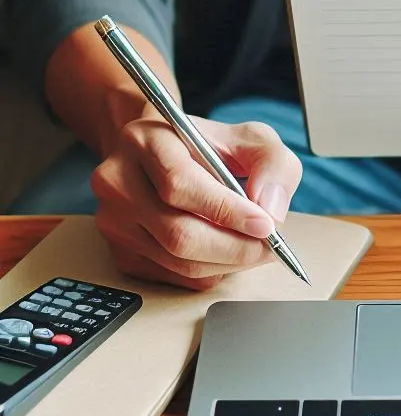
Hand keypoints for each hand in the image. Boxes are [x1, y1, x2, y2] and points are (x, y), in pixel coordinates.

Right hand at [91, 108, 302, 289]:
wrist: (165, 156)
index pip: (180, 185)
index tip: (265, 225)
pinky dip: (212, 271)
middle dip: (236, 247)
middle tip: (269, 247)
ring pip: (179, 262)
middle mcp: (117, 180)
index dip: (227, 211)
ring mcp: (114, 220)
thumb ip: (272, 164)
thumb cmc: (210, 146)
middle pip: (178, 234)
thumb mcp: (250, 138)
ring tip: (254, 246)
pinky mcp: (123, 251)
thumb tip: (270, 209)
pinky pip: (176, 277)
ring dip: (228, 262)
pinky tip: (226, 250)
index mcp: (144, 140)